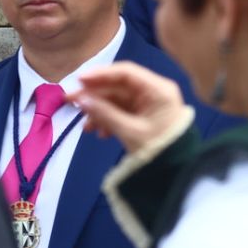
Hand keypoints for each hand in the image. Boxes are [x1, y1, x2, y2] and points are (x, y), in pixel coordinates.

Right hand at [70, 61, 187, 152]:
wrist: (177, 174)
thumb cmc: (159, 151)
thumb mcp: (130, 132)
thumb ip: (105, 113)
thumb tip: (81, 100)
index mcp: (158, 90)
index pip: (126, 73)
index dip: (100, 74)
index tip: (78, 80)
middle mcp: (153, 92)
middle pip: (118, 86)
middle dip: (94, 95)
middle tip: (70, 101)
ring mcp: (147, 105)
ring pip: (116, 100)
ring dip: (99, 111)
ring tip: (86, 127)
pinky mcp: (142, 117)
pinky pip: (120, 112)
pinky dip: (107, 120)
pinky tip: (99, 134)